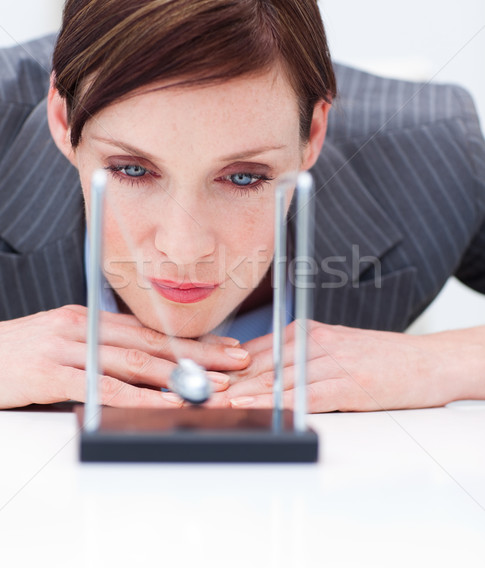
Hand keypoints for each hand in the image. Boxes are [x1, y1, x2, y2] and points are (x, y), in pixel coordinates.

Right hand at [0, 305, 249, 408]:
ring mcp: (68, 347)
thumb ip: (97, 351)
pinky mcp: (51, 373)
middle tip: (237, 360)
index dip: (190, 339)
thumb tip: (136, 367)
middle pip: (153, 342)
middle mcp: (84, 328)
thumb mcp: (61, 345)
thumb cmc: (16, 356)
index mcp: (89, 320)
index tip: (224, 346)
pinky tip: (164, 403)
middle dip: (200, 353)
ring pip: (134, 361)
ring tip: (215, 385)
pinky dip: (139, 397)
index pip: (150, 330)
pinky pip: (103, 386)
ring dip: (179, 374)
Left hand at [209, 321, 483, 411]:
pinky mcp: (347, 383)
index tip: (197, 376)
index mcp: (306, 333)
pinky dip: (279, 402)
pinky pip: (306, 393)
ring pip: (276, 378)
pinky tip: (259, 409)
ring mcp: (330, 361)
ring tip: (213, 403)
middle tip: (194, 392)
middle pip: (259, 363)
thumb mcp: (332, 350)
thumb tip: (263, 375)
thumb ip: (298, 359)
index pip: (255, 349)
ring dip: (243, 393)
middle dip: (225, 380)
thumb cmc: (378, 359)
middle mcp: (312, 342)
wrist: (425, 361)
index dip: (224, 365)